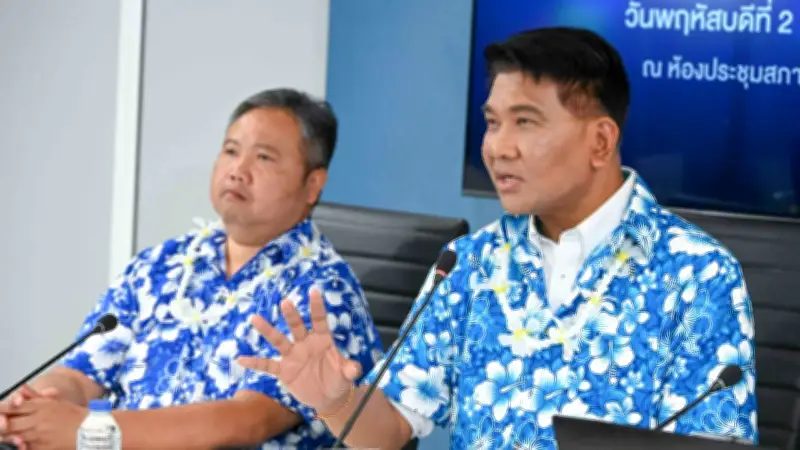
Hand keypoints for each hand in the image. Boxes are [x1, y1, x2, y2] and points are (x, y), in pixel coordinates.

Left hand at [1, 397, 84, 449]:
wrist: (89, 429)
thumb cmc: (73, 415)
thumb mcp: (55, 401)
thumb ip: (36, 396)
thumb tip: (22, 388)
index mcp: (41, 406)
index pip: (14, 406)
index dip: (3, 408)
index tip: (0, 409)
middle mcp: (37, 419)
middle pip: (10, 423)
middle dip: (2, 423)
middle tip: (2, 422)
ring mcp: (39, 434)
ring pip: (14, 436)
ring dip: (9, 436)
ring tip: (8, 435)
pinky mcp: (42, 447)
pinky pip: (25, 447)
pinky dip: (20, 446)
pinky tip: (19, 443)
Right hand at [237, 289, 361, 413]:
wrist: (328, 397)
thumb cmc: (339, 379)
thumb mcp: (347, 375)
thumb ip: (350, 370)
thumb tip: (355, 369)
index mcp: (322, 339)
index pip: (319, 320)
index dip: (317, 306)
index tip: (314, 290)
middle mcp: (305, 343)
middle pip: (297, 326)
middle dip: (291, 315)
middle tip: (286, 302)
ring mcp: (293, 356)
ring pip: (279, 340)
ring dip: (268, 330)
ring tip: (255, 318)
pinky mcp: (284, 371)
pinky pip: (267, 365)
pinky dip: (255, 363)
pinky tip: (241, 359)